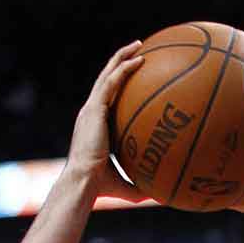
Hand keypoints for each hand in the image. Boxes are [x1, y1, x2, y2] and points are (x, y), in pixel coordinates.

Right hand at [65, 41, 146, 201]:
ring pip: (106, 75)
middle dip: (120, 63)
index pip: (106, 100)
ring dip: (122, 58)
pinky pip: (111, 82)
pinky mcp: (93, 109)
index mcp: (95, 127)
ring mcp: (91, 110)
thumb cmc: (101, 188)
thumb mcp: (126, 186)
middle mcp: (91, 114)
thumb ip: (141, 187)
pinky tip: (140, 60)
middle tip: (138, 51)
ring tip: (139, 45)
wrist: (83, 182)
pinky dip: (124, 69)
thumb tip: (160, 197)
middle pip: (105, 81)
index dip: (118, 86)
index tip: (133, 77)